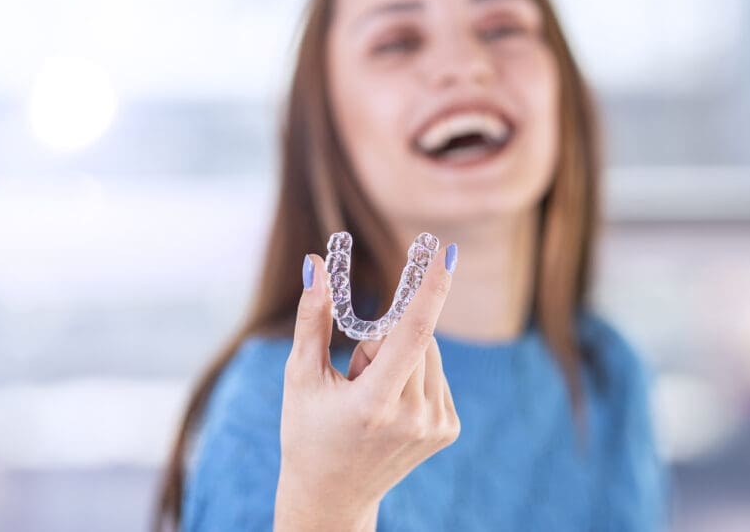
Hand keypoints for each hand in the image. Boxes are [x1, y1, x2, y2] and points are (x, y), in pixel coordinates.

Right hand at [275, 245, 460, 530]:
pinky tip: (390, 406)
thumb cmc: (307, 431)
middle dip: (385, 336)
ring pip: (430, 351)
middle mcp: (413, 417)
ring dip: (401, 355)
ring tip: (370, 394)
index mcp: (374, 404)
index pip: (412, 333)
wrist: (332, 496)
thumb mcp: (300, 376)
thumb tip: (315, 264)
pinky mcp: (449, 429)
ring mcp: (436, 426)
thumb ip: (312, 317)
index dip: (430, 289)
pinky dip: (414, 374)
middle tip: (356, 373)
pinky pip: (436, 373)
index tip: (445, 254)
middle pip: (417, 335)